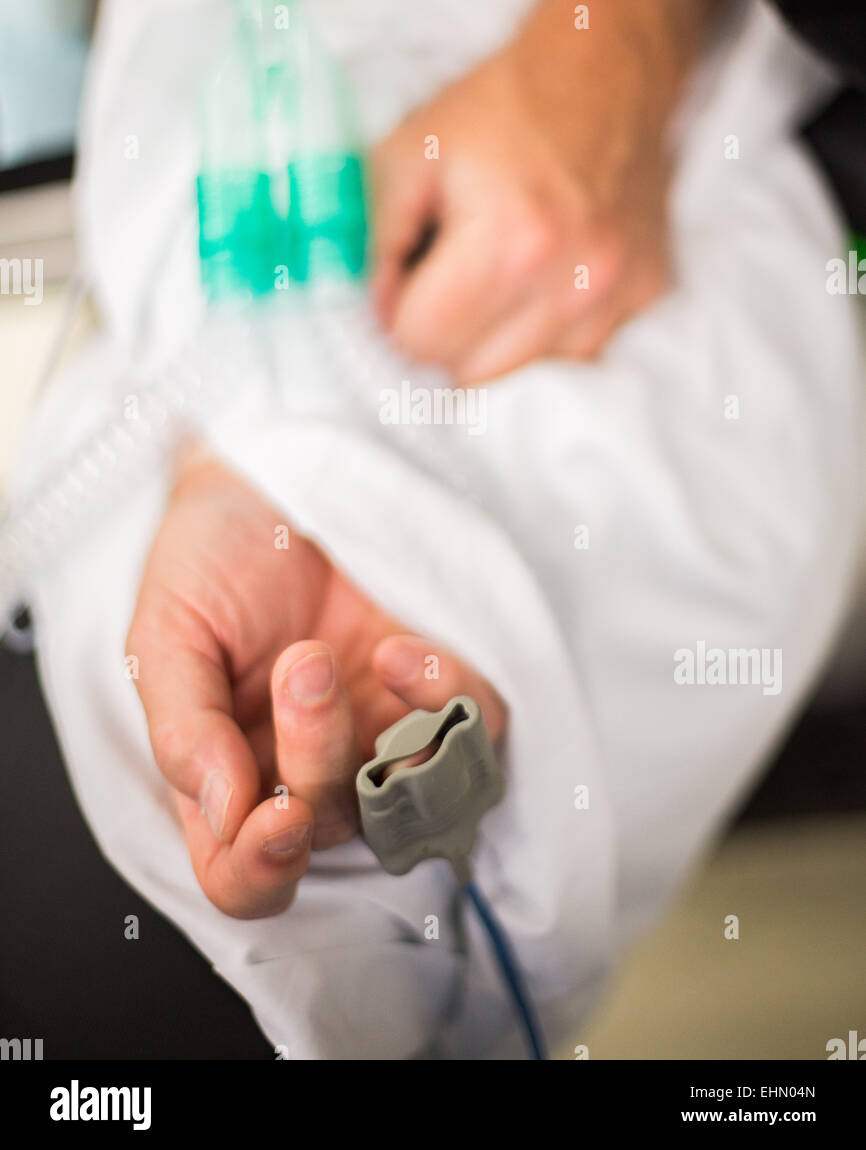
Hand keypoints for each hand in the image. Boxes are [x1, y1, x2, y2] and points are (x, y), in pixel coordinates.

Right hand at [127, 457, 505, 918]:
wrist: (274, 470)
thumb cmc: (210, 554)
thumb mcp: (165, 633)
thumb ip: (182, 730)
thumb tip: (224, 814)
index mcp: (230, 774)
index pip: (247, 875)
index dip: (261, 871)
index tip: (275, 818)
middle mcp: (310, 767)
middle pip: (330, 830)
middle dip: (316, 760)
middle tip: (301, 666)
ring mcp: (383, 729)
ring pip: (412, 799)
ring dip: (383, 747)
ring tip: (332, 656)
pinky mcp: (442, 686)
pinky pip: (472, 730)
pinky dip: (442, 700)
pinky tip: (398, 647)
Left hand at [372, 0, 727, 381]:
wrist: (605, 69)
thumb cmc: (496, 110)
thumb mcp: (407, 154)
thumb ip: (370, 243)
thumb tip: (369, 319)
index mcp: (510, 241)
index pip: (420, 342)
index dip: (398, 310)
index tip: (407, 272)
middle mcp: (575, 281)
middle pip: (470, 376)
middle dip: (445, 333)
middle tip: (448, 273)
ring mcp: (617, 296)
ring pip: (522, 376)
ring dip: (495, 341)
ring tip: (496, 272)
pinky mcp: (646, 297)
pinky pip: (574, 356)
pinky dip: (543, 333)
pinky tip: (540, 277)